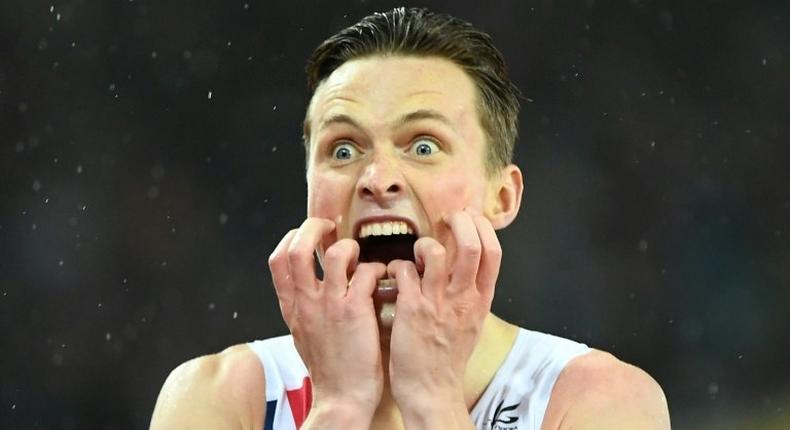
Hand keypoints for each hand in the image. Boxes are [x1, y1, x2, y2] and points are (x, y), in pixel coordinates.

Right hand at [268, 218, 386, 420]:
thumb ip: (304, 308)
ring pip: (334, 253)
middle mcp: (306, 302)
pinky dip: (376, 268)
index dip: (291, 238)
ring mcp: (330, 305)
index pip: (278, 260)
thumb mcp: (303, 335)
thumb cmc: (329, 370)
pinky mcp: (355, 311)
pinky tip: (382, 277)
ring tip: (359, 255)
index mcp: (292, 307)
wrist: (342, 398)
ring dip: (350, 246)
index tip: (307, 235)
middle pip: (297, 247)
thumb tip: (311, 287)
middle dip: (313, 227)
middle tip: (329, 227)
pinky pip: (365, 272)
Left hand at [386, 211, 500, 424]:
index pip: (493, 253)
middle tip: (447, 219)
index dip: (482, 227)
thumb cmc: (447, 357)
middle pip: (470, 245)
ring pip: (433, 252)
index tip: (469, 218)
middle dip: (459, 222)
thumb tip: (466, 264)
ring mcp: (436, 303)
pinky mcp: (410, 309)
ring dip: (421, 244)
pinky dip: (397, 266)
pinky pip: (404, 270)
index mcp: (480, 300)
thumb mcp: (472, 322)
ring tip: (416, 254)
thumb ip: (471, 293)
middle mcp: (462, 298)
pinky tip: (395, 275)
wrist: (431, 391)